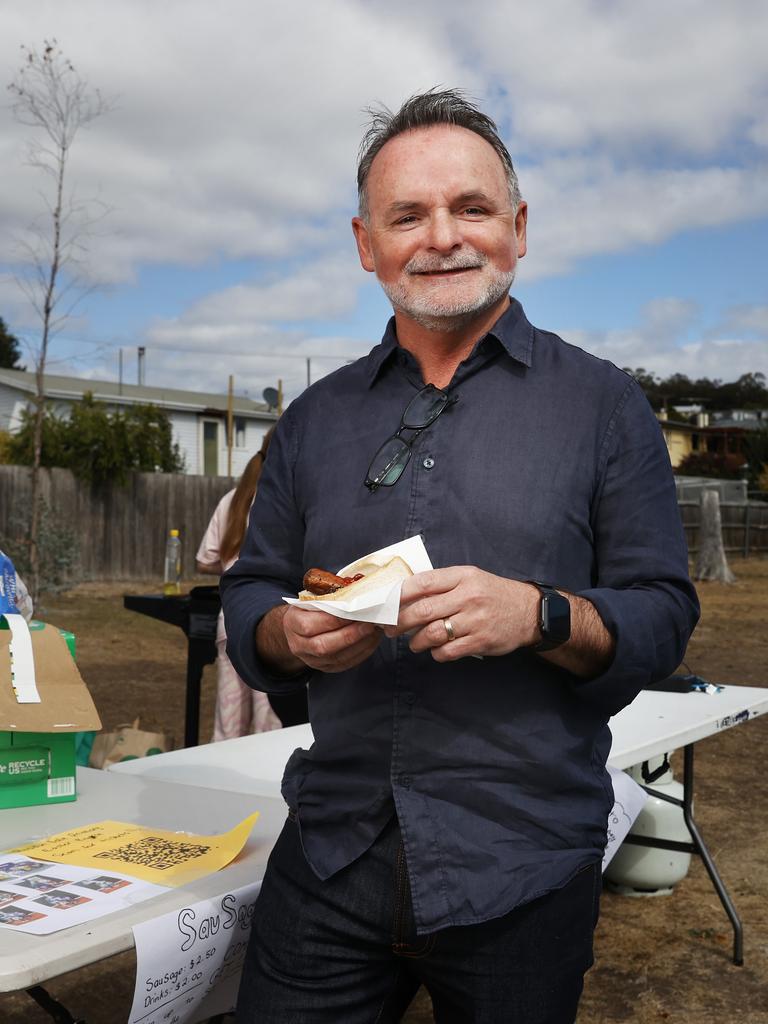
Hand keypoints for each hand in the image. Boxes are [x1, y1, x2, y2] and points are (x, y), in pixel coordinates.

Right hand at [282, 604, 381, 672]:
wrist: (299, 628)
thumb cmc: (310, 609)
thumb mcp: (312, 598)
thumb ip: (327, 598)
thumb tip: (354, 594)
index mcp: (292, 623)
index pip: (310, 625)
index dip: (334, 620)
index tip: (354, 611)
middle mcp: (299, 645)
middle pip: (323, 646)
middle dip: (349, 635)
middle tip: (369, 624)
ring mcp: (311, 660)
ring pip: (336, 658)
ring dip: (359, 644)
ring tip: (373, 631)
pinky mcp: (325, 668)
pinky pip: (345, 664)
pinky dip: (361, 653)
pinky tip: (371, 641)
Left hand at [384, 567, 539, 661]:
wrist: (528, 611)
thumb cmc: (492, 594)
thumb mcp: (470, 579)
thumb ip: (442, 585)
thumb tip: (406, 595)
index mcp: (463, 576)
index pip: (423, 582)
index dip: (400, 594)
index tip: (386, 603)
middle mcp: (468, 596)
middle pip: (423, 610)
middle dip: (400, 622)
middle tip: (390, 629)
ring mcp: (475, 620)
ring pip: (433, 633)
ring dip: (417, 641)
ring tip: (413, 643)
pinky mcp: (481, 641)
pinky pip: (448, 651)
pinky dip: (436, 653)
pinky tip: (435, 650)